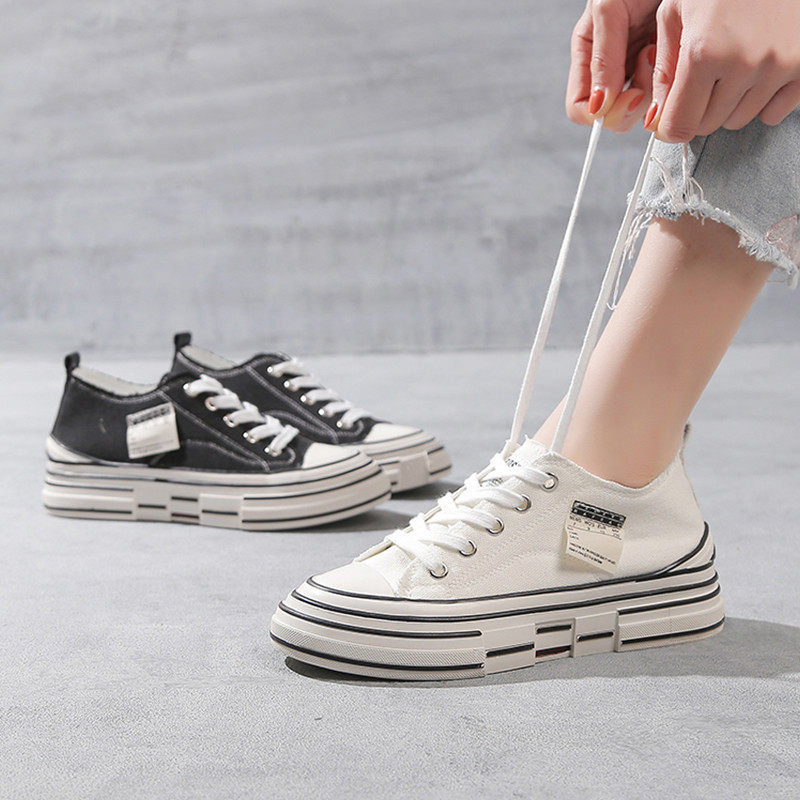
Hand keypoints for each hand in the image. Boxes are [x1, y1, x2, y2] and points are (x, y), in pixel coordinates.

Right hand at [567, 0, 660, 131]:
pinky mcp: (663, 68)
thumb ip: (601, 58)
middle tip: (648, 71)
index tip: (626, 95)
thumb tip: (598, 107)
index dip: (600, 113)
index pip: (581, 108)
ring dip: (655, 86)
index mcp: (588, 57)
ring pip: (639, 109)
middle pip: (611, 116)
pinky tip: (674, 52)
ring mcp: (638, 70)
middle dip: (631, 102)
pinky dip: (671, 80)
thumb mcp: (609, 9)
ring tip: (661, 50)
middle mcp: (611, 69)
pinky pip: (664, 94)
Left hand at [647, 0, 799, 141]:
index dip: (670, 126)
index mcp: (704, 52)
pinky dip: (762, 101)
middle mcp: (744, 64)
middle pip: (707, 125)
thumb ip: (664, 68)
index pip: (679, 126)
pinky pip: (774, 113)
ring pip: (738, 120)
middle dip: (698, 108)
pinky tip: (758, 72)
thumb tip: (657, 116)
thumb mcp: (677, 11)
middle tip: (704, 76)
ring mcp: (780, 66)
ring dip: (730, 102)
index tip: (670, 118)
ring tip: (733, 63)